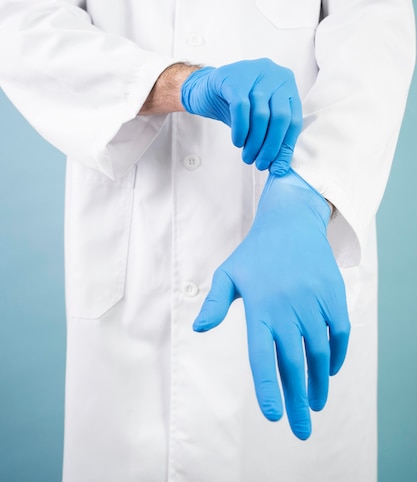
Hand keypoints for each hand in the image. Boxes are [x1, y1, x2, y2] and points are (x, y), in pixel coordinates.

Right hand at [181, 58, 301, 175]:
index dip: (286, 147)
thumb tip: (279, 165)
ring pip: (261, 115)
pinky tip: (238, 141)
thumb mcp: (258, 118)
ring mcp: (254, 73)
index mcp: (286, 83)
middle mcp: (274, 74)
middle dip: (271, 146)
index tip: (278, 167)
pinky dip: (241, 130)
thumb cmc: (235, 104)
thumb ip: (271, 135)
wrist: (204, 89)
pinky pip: (241, 108)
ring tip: (247, 156)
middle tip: (261, 164)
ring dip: (255, 142)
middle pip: (281, 117)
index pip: (294, 119)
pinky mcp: (233, 78)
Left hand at [193, 170, 349, 439]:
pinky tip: (329, 372)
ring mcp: (313, 301)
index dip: (268, 388)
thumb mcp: (228, 274)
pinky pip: (339, 332)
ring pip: (318, 352)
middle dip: (298, 400)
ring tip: (315, 405)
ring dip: (318, 382)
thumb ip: (214, 303)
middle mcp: (287, 307)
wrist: (290, 221)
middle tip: (301, 430)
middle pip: (293, 363)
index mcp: (259, 307)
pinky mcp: (332, 295)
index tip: (274, 415)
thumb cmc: (255, 253)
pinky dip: (336, 355)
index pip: (262, 357)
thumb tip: (198, 329)